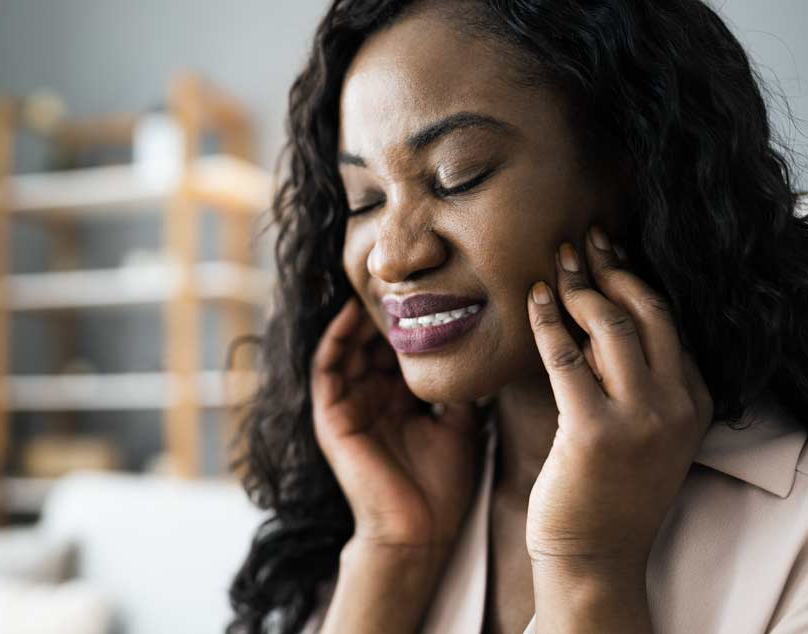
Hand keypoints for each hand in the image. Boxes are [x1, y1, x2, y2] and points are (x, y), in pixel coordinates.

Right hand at [311, 296, 487, 553]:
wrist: (420, 532)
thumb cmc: (441, 486)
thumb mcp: (459, 426)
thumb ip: (459, 390)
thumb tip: (481, 350)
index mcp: (398, 402)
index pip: (397, 350)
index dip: (409, 320)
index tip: (429, 287)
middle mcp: (371, 399)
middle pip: (370, 343)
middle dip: (383, 311)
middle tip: (401, 276)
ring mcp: (349, 407)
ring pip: (347, 348)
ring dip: (358, 318)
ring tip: (377, 286)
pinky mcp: (332, 417)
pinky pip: (326, 368)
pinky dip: (335, 339)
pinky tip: (351, 314)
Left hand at [525, 225, 713, 577]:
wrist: (595, 556)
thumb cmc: (609, 489)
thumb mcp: (646, 431)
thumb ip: (639, 380)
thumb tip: (599, 316)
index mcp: (695, 401)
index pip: (669, 321)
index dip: (636, 279)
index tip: (609, 253)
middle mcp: (676, 405)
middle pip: (648, 311)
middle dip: (612, 268)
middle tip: (583, 240)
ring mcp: (640, 418)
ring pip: (611, 325)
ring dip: (579, 287)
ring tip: (556, 265)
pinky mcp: (595, 430)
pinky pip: (566, 355)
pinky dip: (546, 320)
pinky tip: (531, 299)